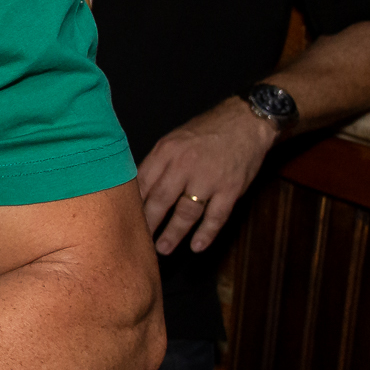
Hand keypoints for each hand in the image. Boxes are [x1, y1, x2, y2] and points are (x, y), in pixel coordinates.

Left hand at [136, 97, 277, 253]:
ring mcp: (209, 178)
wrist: (245, 121)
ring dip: (173, 233)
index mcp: (166, 151)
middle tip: (139, 240)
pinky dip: (206, 233)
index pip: (142, 183)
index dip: (133, 204)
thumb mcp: (174, 140)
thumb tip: (139, 189)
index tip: (125, 220)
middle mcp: (184, 165)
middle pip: (160, 200)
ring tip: (163, 249)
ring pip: (186, 213)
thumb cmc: (206, 132)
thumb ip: (158, 163)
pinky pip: (216, 216)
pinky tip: (197, 246)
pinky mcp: (231, 189)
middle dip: (148, 223)